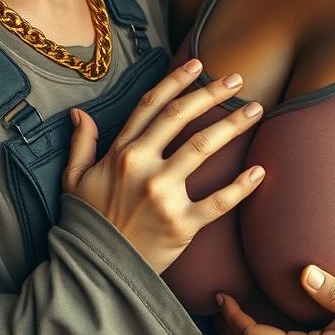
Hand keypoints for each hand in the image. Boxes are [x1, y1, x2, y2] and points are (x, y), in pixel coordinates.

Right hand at [62, 59, 264, 273]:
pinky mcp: (182, 225)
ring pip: (202, 148)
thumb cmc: (88, 223)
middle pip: (181, 117)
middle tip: (237, 79)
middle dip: (211, 93)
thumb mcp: (75, 179)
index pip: (151, 105)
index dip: (175, 81)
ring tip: (255, 110)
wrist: (96, 271)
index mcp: (121, 152)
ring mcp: (163, 195)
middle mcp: (142, 166)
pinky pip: (218, 201)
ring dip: (232, 125)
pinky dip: (242, 186)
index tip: (197, 64)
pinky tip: (260, 171)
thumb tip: (78, 113)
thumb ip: (81, 143)